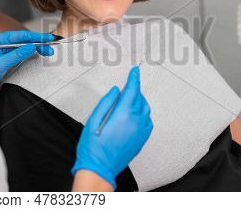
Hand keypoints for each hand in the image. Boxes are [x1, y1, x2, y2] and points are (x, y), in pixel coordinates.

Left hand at [0, 31, 54, 106]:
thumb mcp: (1, 64)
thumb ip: (17, 54)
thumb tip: (32, 47)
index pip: (21, 35)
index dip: (36, 36)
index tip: (48, 38)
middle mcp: (2, 42)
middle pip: (24, 40)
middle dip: (39, 43)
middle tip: (52, 47)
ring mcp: (5, 50)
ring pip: (25, 46)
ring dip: (37, 48)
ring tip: (49, 51)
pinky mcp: (8, 57)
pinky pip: (22, 52)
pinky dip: (31, 53)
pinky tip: (40, 53)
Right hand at [71, 66, 152, 189]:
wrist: (99, 168)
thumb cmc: (93, 146)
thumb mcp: (93, 119)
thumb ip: (106, 102)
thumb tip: (117, 91)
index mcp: (123, 114)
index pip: (133, 90)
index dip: (134, 78)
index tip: (135, 71)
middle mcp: (135, 122)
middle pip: (140, 98)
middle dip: (135, 90)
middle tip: (126, 88)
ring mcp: (141, 132)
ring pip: (145, 109)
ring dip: (139, 101)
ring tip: (128, 100)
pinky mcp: (142, 140)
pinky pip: (147, 121)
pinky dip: (143, 113)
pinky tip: (134, 114)